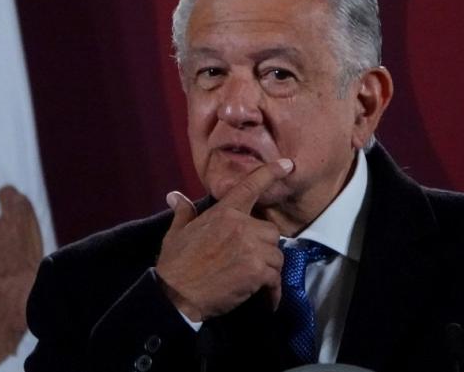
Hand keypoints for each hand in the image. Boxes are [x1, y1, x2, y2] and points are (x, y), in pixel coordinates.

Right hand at [155, 159, 293, 321]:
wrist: (177, 293)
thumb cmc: (176, 264)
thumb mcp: (176, 233)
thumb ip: (183, 212)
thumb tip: (175, 196)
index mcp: (223, 212)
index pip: (250, 187)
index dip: (270, 173)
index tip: (288, 165)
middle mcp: (240, 225)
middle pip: (271, 231)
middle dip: (264, 246)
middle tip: (251, 261)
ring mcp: (251, 248)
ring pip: (276, 255)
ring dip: (268, 268)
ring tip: (255, 281)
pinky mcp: (256, 271)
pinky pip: (275, 278)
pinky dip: (272, 291)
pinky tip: (265, 298)